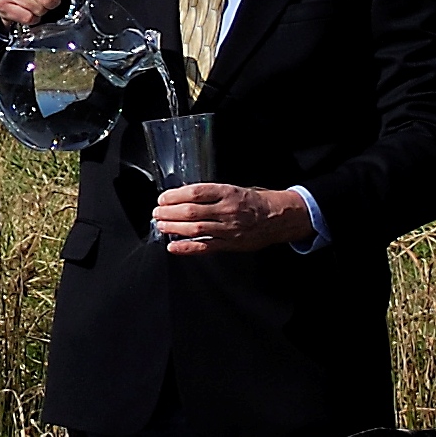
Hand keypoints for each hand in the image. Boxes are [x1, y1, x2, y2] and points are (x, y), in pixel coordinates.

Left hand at [153, 183, 312, 253]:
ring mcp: (228, 229)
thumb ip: (214, 193)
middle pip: (191, 212)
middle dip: (169, 212)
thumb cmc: (256, 201)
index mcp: (229, 192)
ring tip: (161, 225)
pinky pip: (205, 247)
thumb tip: (187, 196)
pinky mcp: (229, 244)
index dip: (176, 196)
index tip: (163, 198)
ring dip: (173, 228)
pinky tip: (173, 246)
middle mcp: (227, 210)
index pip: (196, 193)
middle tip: (157, 212)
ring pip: (195, 229)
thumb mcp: (236, 188)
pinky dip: (186, 248)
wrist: (278, 217)